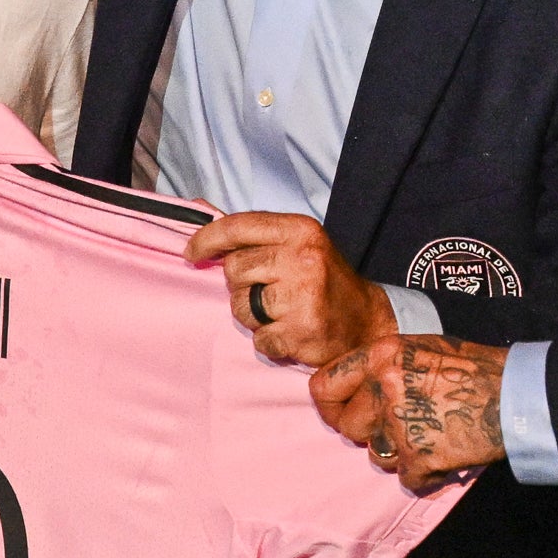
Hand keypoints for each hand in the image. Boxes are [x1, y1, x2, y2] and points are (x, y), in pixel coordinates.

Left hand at [185, 210, 397, 366]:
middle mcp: (302, 259)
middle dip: (241, 285)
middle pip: (234, 270)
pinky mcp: (301, 332)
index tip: (191, 252)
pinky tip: (291, 333)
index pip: (238, 226)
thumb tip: (200, 215)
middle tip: (267, 291)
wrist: (367, 320)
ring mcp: (302, 297)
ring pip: (240, 307)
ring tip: (281, 313)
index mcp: (299, 230)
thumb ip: (253, 234)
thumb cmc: (322, 280)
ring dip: (253, 316)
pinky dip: (270, 341)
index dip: (207, 239)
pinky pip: (259, 339)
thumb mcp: (296, 243)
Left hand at [312, 334, 510, 489]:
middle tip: (402, 426)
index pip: (323, 387)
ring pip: (375, 456)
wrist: (516, 394)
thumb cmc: (472, 367)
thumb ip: (383, 365)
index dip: (329, 407)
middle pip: (349, 428)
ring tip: (429, 436)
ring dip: (398, 453)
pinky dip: (425, 473)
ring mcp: (401, 425)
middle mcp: (385, 388)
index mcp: (381, 355)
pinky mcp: (421, 457)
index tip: (341, 414)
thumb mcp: (420, 346)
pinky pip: (406, 477)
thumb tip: (354, 387)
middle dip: (371, 433)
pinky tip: (445, 453)